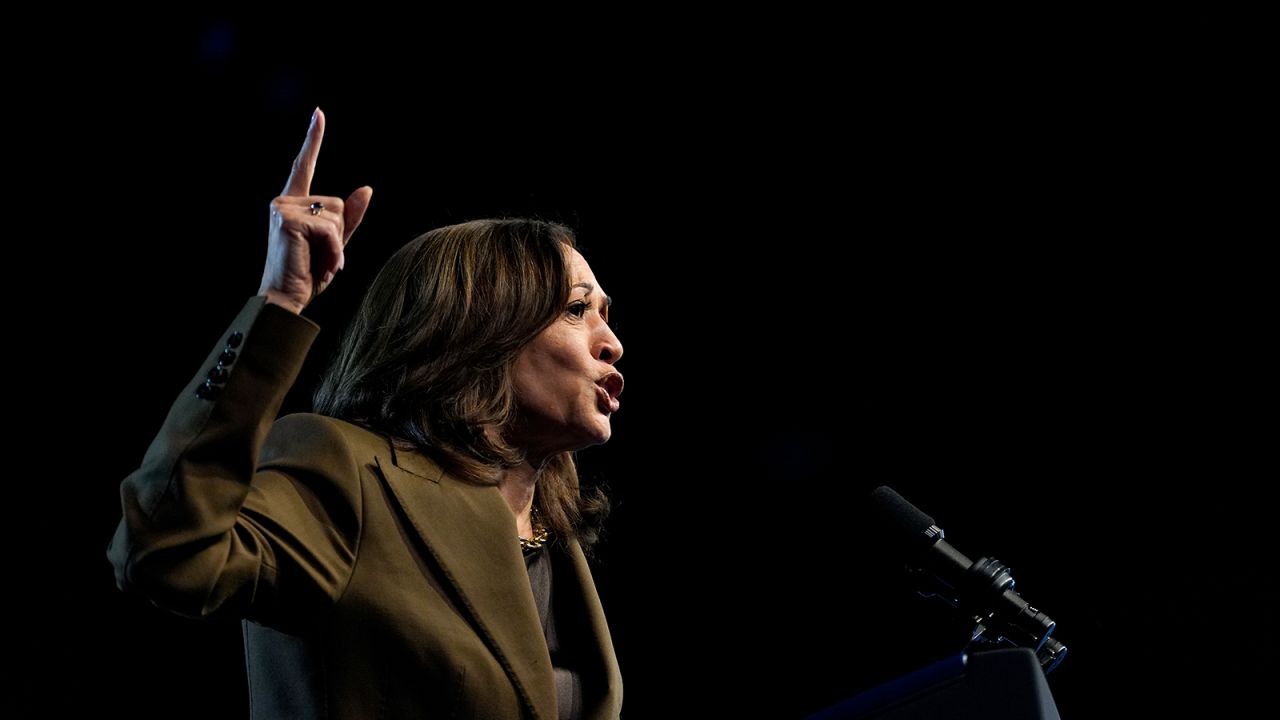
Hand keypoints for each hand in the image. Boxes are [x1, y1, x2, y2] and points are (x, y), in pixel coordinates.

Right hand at [258, 108, 372, 313]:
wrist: (285, 299)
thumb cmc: (307, 275)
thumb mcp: (335, 244)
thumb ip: (349, 217)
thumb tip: (367, 187)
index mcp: (293, 204)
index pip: (304, 166)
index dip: (313, 139)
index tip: (319, 113)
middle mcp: (284, 200)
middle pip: (336, 204)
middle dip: (339, 236)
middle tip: (322, 259)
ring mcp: (283, 208)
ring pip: (336, 216)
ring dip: (337, 246)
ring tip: (320, 263)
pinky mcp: (287, 220)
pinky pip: (330, 229)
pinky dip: (335, 251)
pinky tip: (323, 266)